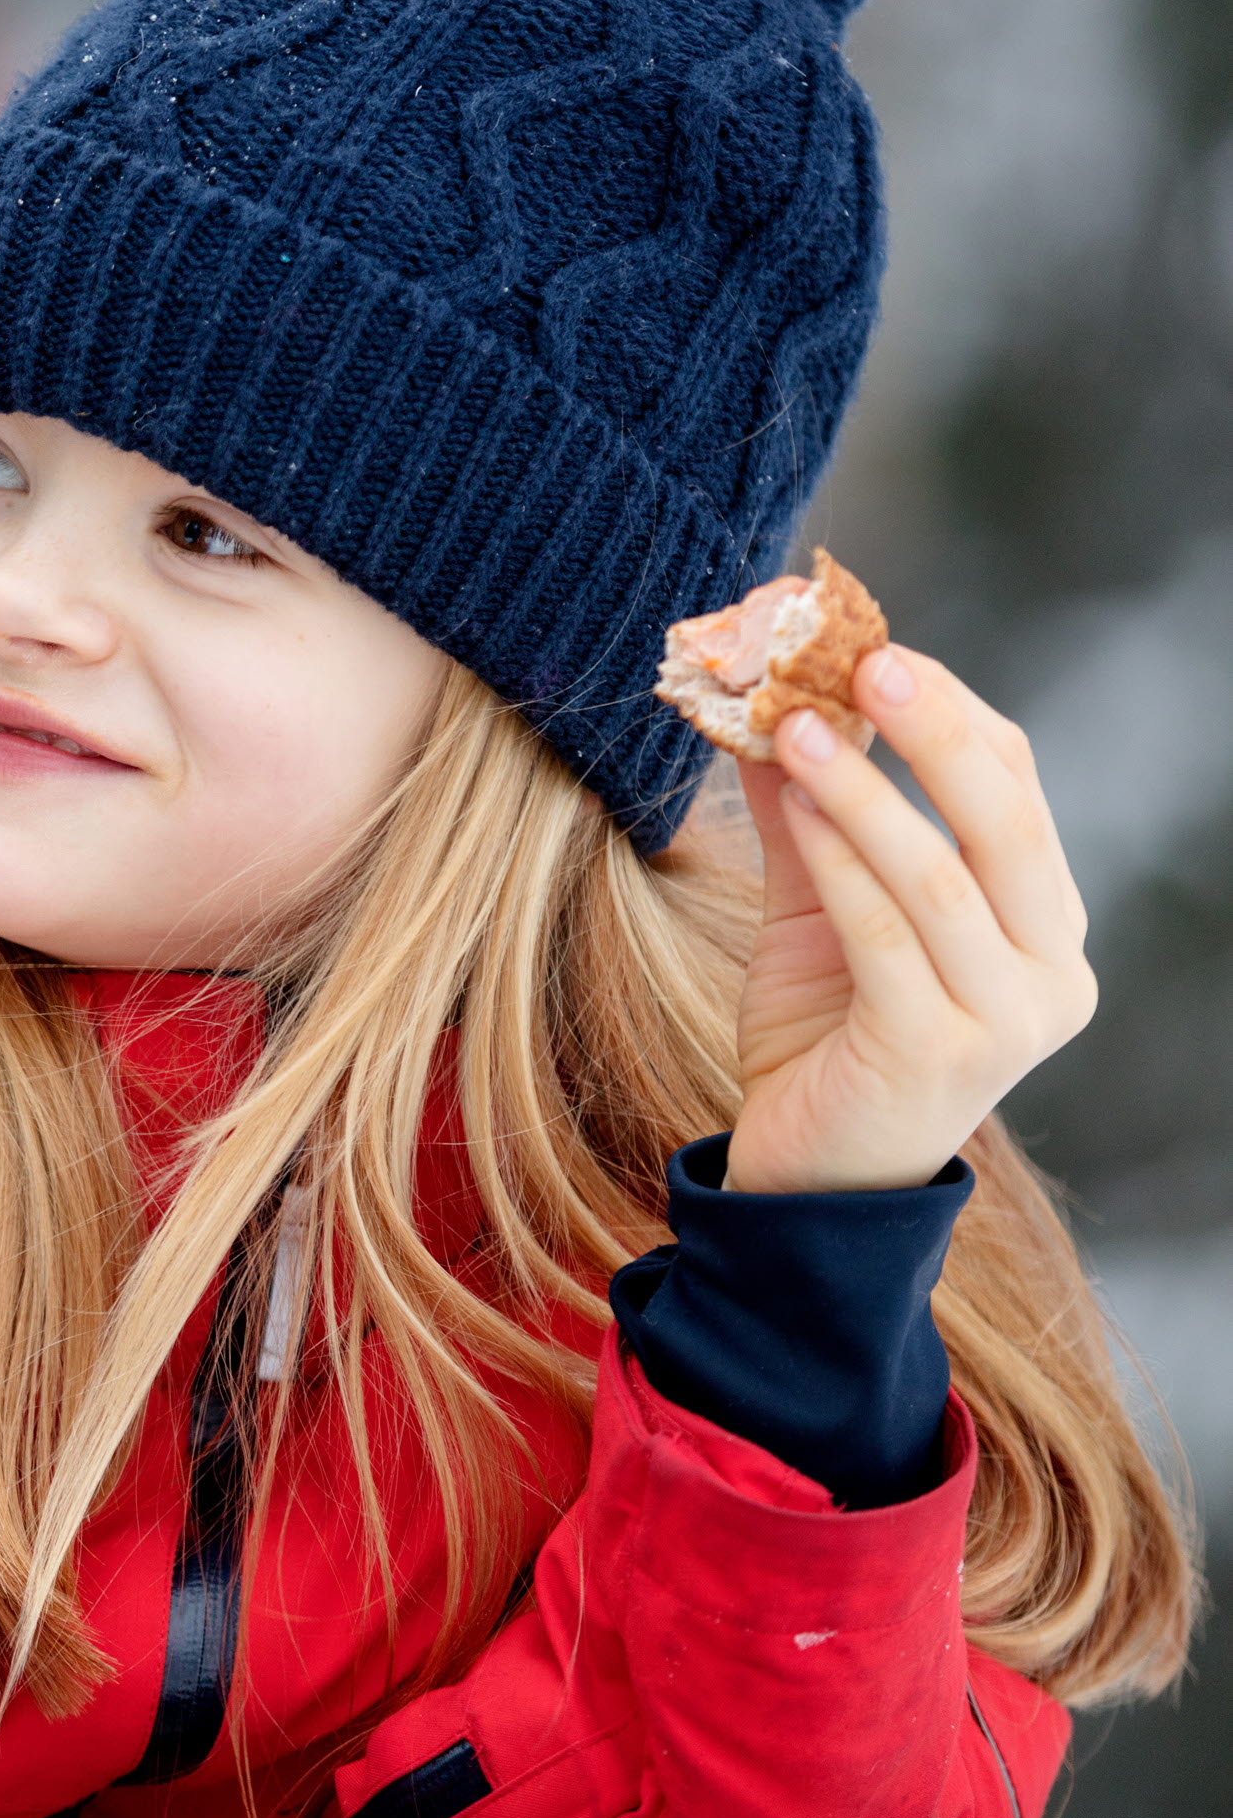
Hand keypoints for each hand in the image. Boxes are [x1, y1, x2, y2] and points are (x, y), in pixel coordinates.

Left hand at [727, 645, 1094, 1195]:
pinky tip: (793, 804)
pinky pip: (884, 936)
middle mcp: (1051, 972)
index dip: (951, 714)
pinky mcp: (940, 1055)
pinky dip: (838, 862)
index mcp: (1043, 926)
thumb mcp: (817, 906)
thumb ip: (808, 813)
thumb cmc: (826, 1034)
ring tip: (797, 725)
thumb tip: (767, 704)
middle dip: (935, 732)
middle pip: (1005, 822)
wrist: (808, 1171)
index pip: (1016, 793)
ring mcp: (1007, 1020)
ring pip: (938, 877)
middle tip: (864, 659)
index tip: (874, 646)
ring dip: (866, 790)